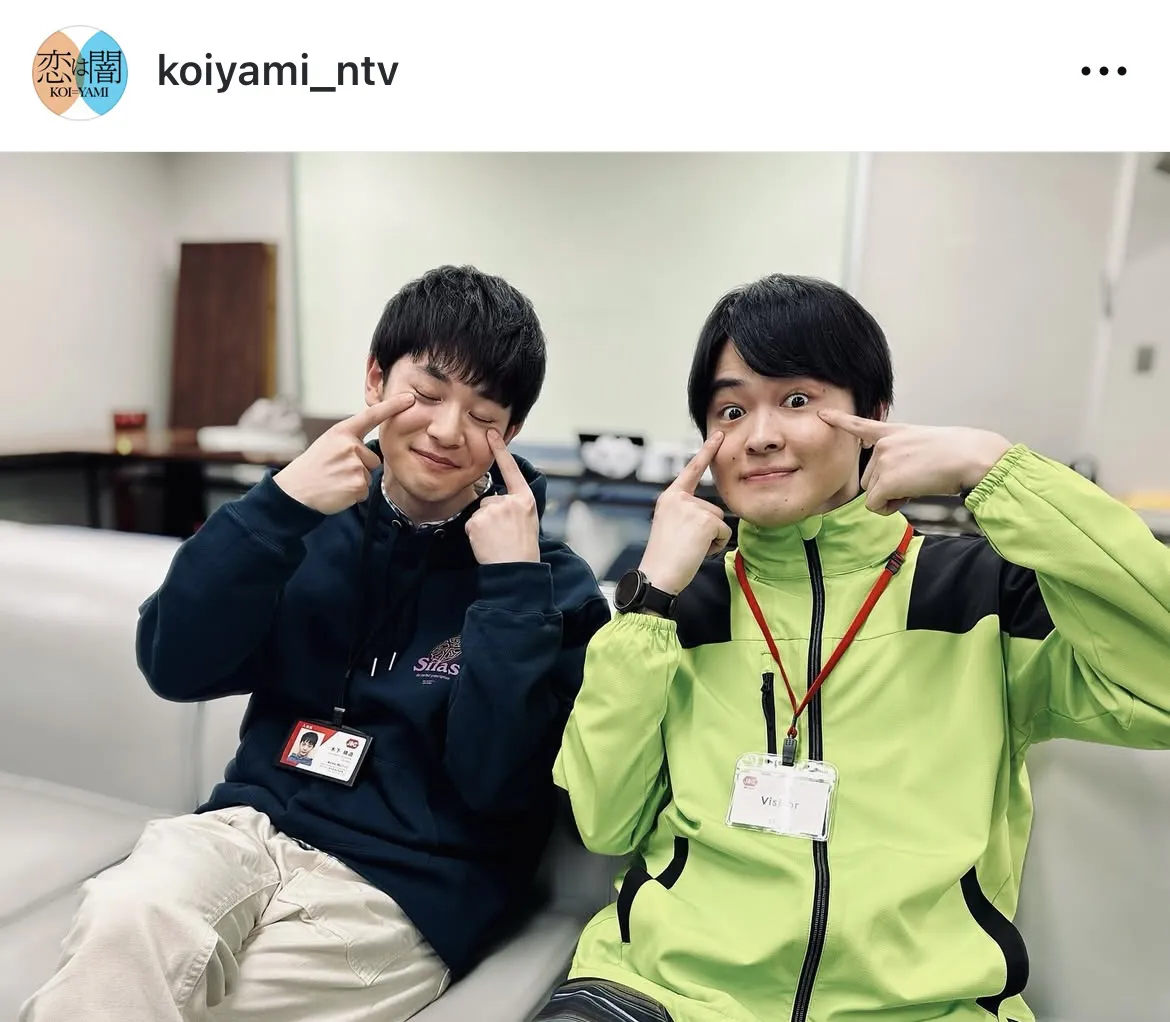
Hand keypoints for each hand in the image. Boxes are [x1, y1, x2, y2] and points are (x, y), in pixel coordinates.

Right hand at [273, 393, 414, 513]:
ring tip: (334, 480)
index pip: (372, 415)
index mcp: (342, 431)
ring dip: (355, 480)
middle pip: (373, 458)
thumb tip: (369, 446)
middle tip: (335, 470)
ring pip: (368, 474)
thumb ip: (349, 439)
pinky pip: (365, 489)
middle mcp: (350, 445)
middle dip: (359, 467)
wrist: (295, 491)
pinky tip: (337, 490)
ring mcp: (354, 464)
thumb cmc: (313, 467)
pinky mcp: (357, 484)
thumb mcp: (328, 443)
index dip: (393, 406)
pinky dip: (353, 494)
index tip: (410, 398)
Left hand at [465, 431, 540, 564]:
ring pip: (479, 512)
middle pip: (489, 500)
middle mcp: (510, 501)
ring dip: (482, 526)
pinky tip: (486, 543)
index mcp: (525, 499)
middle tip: (503, 535)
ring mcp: (493, 510)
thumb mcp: (527, 521)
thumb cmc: (522, 549)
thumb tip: (496, 500)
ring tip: (496, 540)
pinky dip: (474, 534)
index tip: (491, 433)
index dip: (500, 451)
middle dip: (490, 516)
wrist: (515, 570)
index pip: (511, 470)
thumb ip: (514, 506)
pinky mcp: (478, 520)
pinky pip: (470, 523)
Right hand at [638, 431, 731, 594]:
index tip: (719, 436)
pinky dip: (715, 545)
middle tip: (684, 545)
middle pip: (712, 509)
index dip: (707, 452)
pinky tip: (696, 551)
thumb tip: (710, 518)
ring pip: (719, 521)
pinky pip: (724, 532)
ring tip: (689, 549)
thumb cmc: (664, 559)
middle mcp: (679, 497)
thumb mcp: (671, 526)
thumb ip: (687, 513)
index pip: (692, 470)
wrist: (657, 575)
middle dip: (707, 530)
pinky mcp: (706, 520)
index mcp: (669, 497)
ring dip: (711, 538)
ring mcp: (692, 507)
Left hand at [818, 409, 1011, 514]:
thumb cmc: (956, 453)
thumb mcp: (922, 444)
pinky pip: (875, 505)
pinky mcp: (887, 480)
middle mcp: (884, 444)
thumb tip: (892, 482)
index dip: (839, 420)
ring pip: (871, 492)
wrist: (969, 456)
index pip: (860, 424)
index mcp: (893, 431)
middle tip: (913, 481)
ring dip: (889, 496)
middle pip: (868, 477)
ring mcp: (884, 460)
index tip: (822, 415)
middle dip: (886, 486)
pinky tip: (908, 496)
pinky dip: (889, 508)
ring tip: (916, 485)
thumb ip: (901, 455)